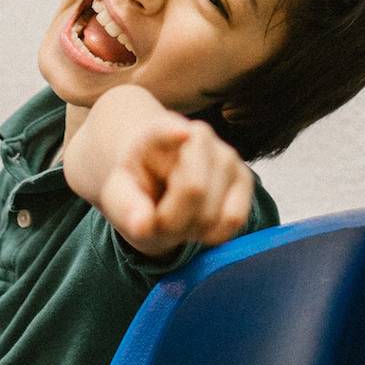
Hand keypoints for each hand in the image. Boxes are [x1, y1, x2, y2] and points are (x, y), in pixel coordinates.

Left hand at [68, 87, 254, 255]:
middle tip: (159, 220)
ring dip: (191, 230)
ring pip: (213, 213)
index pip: (165, 130)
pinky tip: (198, 223)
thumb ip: (126, 209)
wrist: (161, 179)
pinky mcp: (245, 177)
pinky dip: (213, 234)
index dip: (173, 132)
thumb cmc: (140, 186)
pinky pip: (234, 220)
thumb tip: (143, 226)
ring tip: (178, 217)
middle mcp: (198, 135)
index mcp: (155, 134)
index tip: (181, 132)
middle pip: (193, 191)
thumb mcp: (119, 197)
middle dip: (172, 222)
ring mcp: (226, 154)